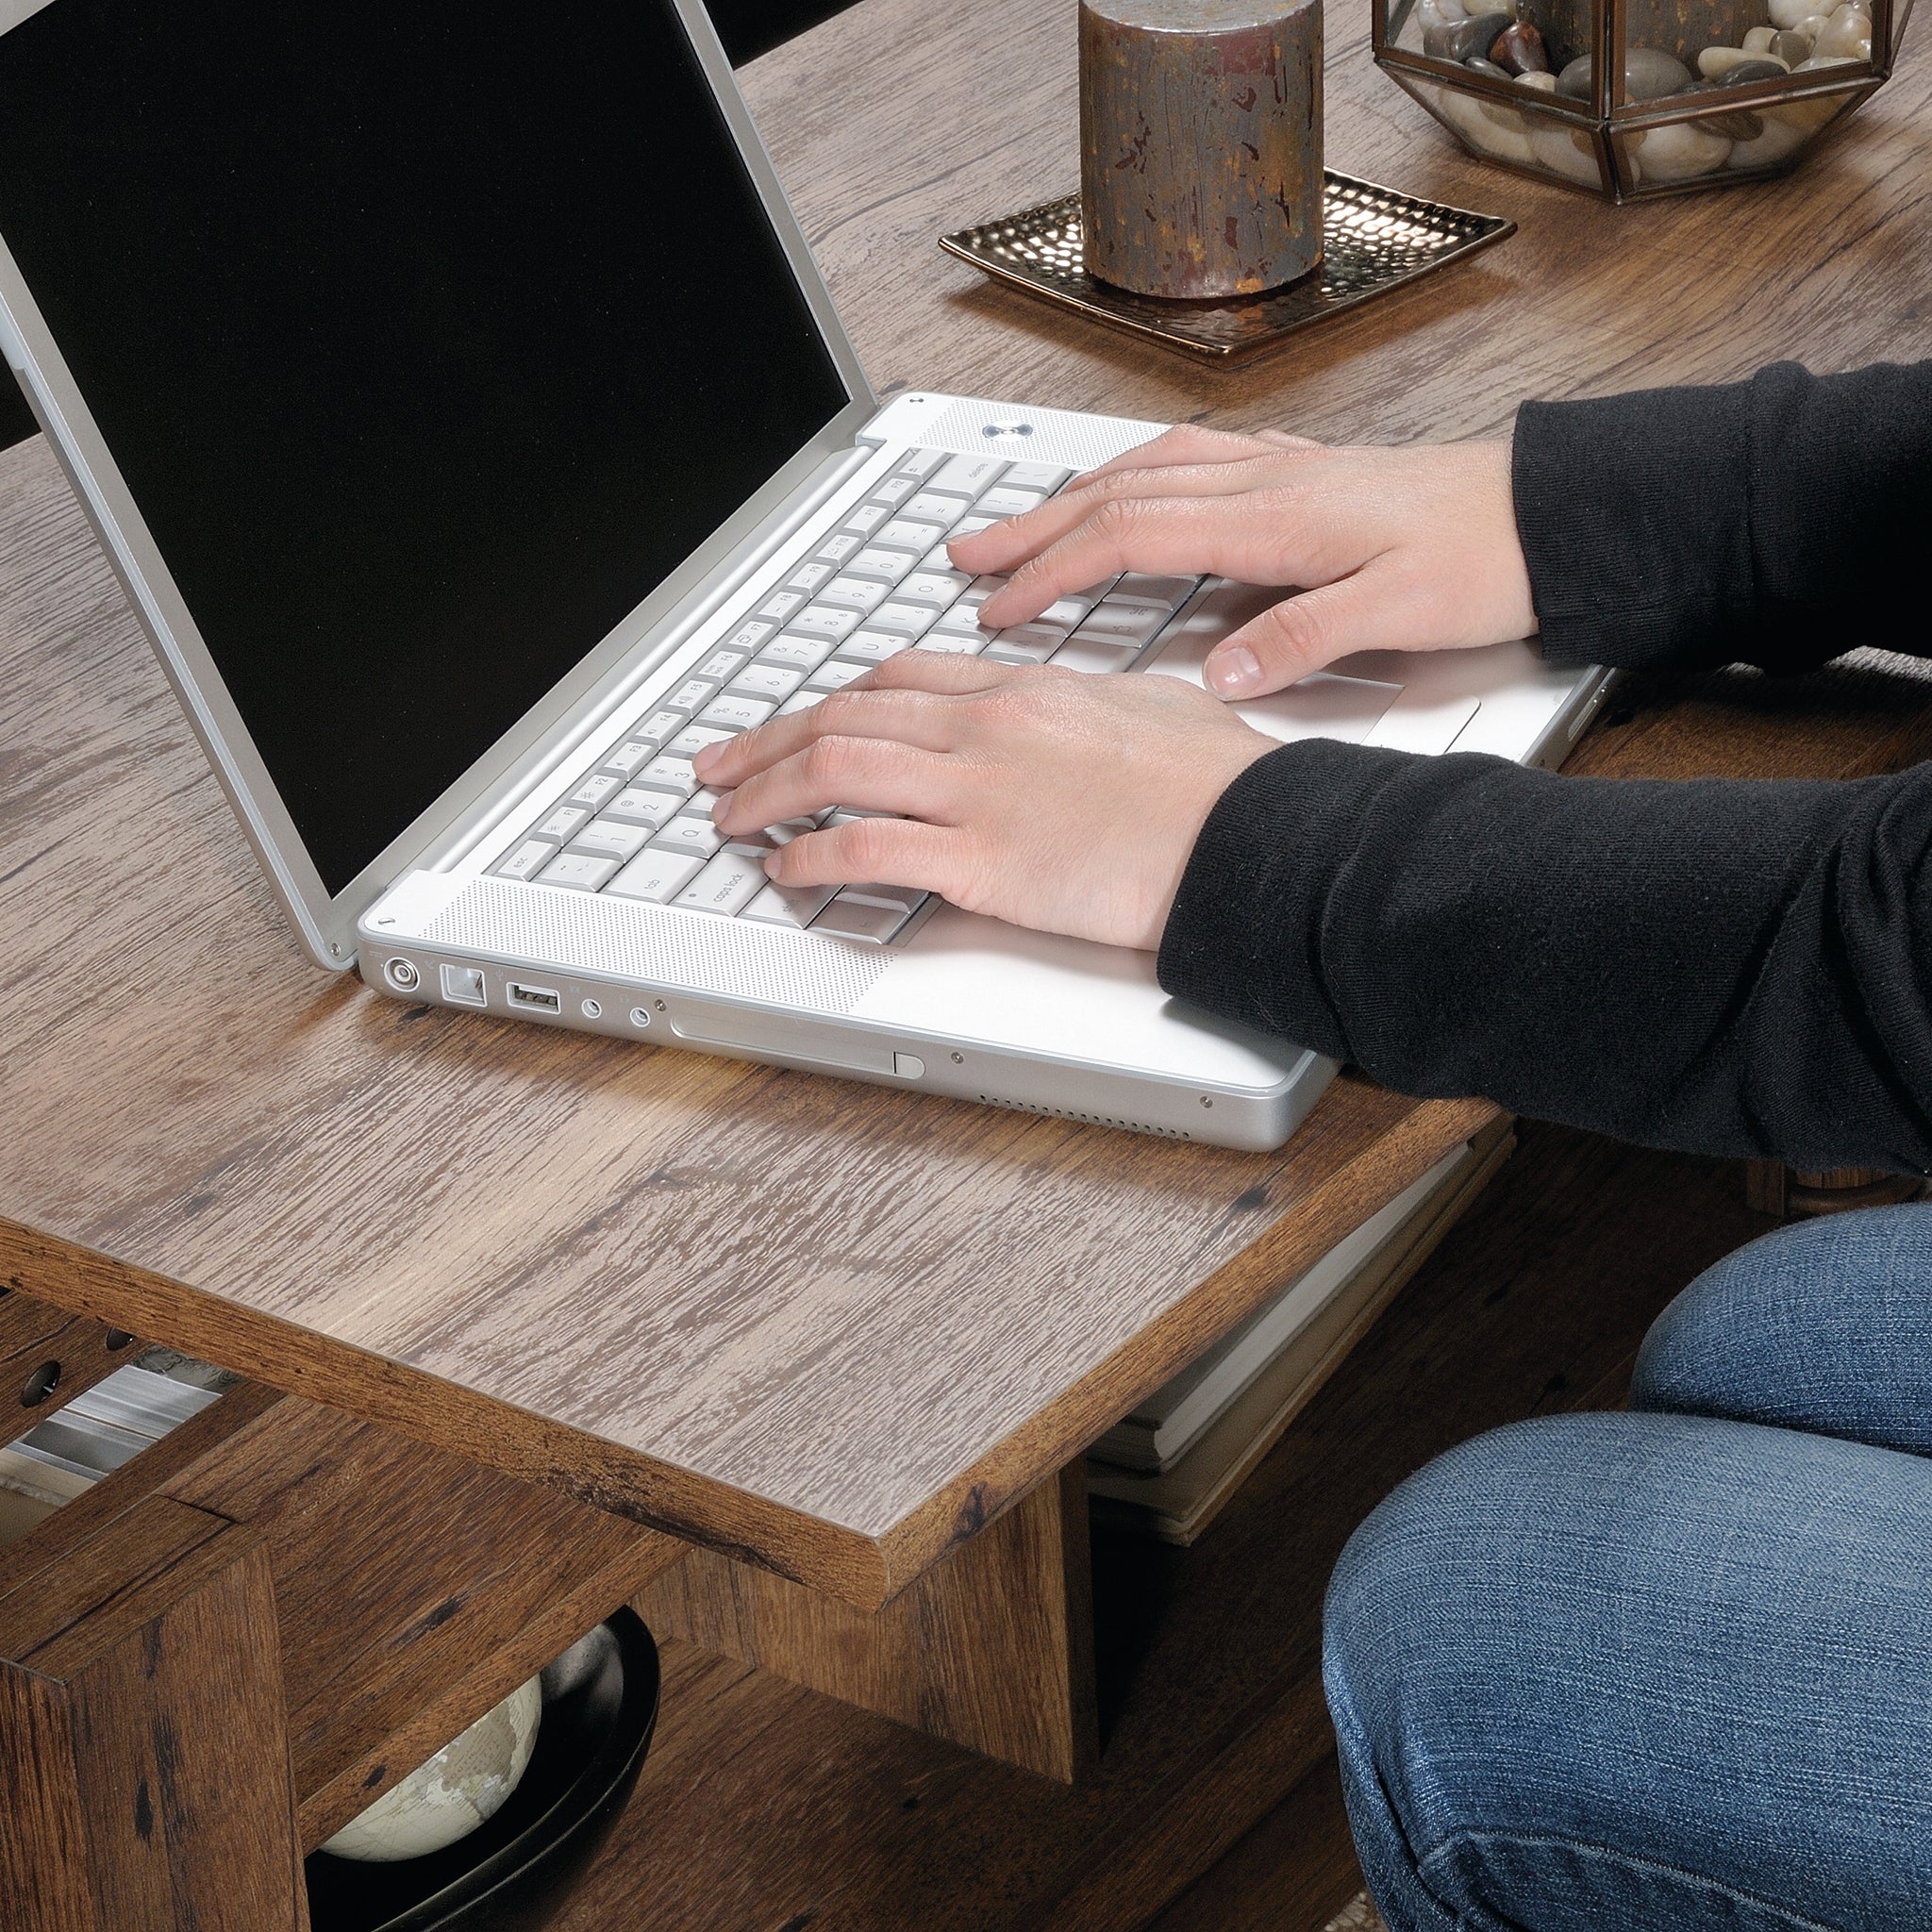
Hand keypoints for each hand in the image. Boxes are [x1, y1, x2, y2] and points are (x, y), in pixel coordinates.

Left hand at [693, 651, 1274, 951]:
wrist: (1251, 833)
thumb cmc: (1215, 783)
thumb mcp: (1142, 707)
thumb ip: (1080, 704)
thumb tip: (1061, 710)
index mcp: (1022, 689)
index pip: (896, 677)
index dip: (829, 699)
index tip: (797, 721)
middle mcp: (985, 728)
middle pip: (843, 717)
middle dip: (765, 742)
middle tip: (719, 766)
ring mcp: (979, 790)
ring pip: (835, 769)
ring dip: (765, 793)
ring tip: (728, 816)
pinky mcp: (984, 860)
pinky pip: (867, 849)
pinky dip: (811, 857)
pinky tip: (786, 869)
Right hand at [954, 425, 1535, 698]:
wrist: (1549, 511)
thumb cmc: (1484, 558)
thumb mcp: (1398, 612)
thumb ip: (1300, 638)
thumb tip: (1216, 672)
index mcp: (1275, 516)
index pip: (1132, 538)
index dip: (1055, 571)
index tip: (999, 606)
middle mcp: (1266, 480)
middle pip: (1119, 493)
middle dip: (1033, 525)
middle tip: (966, 552)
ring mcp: (1280, 470)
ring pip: (1148, 470)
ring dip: (1074, 496)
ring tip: (1021, 522)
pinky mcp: (1303, 473)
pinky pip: (1193, 461)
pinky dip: (1138, 474)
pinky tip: (1131, 486)